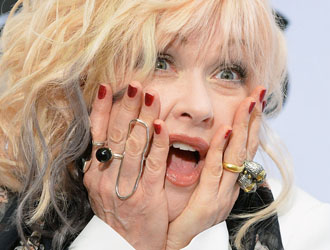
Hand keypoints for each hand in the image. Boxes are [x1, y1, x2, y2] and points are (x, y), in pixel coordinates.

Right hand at [84, 82, 169, 248]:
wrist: (128, 248)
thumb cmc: (121, 216)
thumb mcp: (105, 189)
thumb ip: (108, 165)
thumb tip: (108, 139)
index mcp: (96, 173)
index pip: (98, 133)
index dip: (104, 108)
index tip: (109, 85)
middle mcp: (106, 177)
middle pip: (116, 133)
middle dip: (127, 106)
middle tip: (135, 83)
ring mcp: (125, 186)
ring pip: (134, 144)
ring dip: (144, 117)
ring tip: (151, 94)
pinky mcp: (146, 195)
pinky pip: (152, 164)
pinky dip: (157, 143)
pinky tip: (161, 126)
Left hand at [165, 86, 266, 249]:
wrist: (170, 242)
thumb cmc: (180, 213)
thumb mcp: (199, 186)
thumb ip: (206, 164)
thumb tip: (211, 138)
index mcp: (230, 181)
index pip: (245, 146)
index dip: (252, 122)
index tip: (256, 98)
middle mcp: (231, 186)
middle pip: (247, 147)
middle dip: (254, 118)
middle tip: (259, 92)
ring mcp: (222, 194)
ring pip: (237, 156)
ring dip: (243, 127)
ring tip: (248, 103)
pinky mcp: (207, 202)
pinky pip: (214, 171)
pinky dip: (221, 149)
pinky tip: (224, 131)